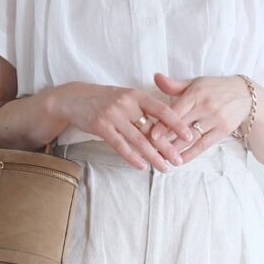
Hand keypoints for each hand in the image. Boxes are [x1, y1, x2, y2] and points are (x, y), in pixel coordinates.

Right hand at [60, 82, 200, 171]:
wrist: (74, 98)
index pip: (162, 109)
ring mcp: (113, 115)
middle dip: (167, 146)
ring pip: (138, 140)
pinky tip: (142, 166)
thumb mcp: (125, 97)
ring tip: (164, 167)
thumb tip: (165, 128)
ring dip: (153, 156)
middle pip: (152, 129)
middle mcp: (126, 103)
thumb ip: (143, 109)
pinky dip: (132, 157)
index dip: (177, 123)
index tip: (189, 136)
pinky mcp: (101, 126)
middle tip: (178, 160)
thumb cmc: (105, 100)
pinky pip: (120, 145)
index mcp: (136, 95)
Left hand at [145, 71, 252, 163]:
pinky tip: (180, 161)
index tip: (151, 135)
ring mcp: (215, 119)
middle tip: (151, 151)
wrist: (245, 95)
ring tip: (162, 159)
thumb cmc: (215, 89)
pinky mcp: (223, 131)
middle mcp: (205, 106)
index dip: (163, 124)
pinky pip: (204, 145)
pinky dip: (191, 154)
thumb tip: (155, 77)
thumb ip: (174, 85)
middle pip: (182, 126)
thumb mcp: (195, 83)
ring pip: (192, 138)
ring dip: (176, 150)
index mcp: (196, 93)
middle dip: (166, 140)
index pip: (177, 111)